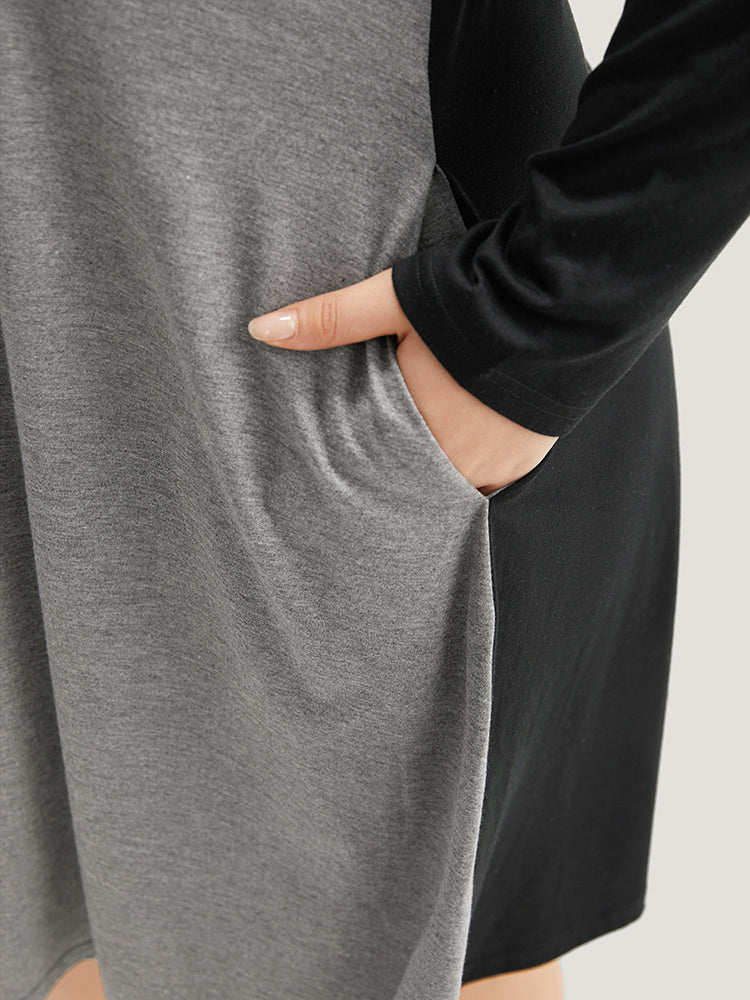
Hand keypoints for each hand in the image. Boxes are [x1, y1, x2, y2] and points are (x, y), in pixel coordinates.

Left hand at [247, 267, 557, 494]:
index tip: (341, 467)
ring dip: (432, 469)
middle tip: (376, 461)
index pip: (370, 463)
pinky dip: (471, 468)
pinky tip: (461, 449)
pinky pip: (488, 480)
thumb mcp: (395, 301)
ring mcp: (496, 464)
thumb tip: (260, 329)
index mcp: (416, 426)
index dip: (356, 463)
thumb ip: (330, 319)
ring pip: (448, 483)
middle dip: (393, 469)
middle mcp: (456, 459)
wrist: (568, 297)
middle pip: (410, 477)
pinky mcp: (527, 458)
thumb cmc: (478, 296)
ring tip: (418, 452)